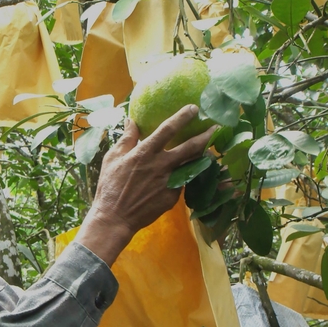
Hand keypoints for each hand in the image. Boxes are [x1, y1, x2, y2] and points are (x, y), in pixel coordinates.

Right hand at [75, 104, 214, 265]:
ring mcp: (169, 182)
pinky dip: (190, 175)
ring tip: (212, 149)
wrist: (115, 218)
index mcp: (145, 153)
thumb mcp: (112, 159)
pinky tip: (196, 171)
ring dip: (204, 156)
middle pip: (190, 147)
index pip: (167, 129)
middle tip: (217, 127)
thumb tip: (131, 121)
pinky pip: (184, 182)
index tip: (194, 108)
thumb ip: (126, 139)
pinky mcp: (173, 197)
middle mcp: (161, 165)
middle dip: (206, 136)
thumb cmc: (110, 187)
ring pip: (193, 165)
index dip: (182, 117)